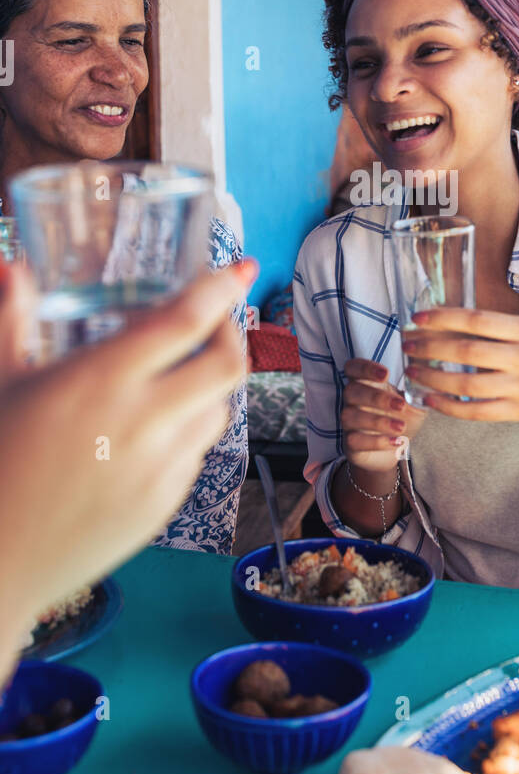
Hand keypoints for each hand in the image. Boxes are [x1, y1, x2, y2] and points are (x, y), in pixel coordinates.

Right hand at [0, 259, 254, 643]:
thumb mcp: (0, 381)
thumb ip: (11, 318)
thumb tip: (10, 268)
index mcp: (101, 381)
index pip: (185, 322)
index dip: (220, 290)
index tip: (240, 270)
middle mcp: (143, 422)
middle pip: (227, 366)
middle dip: (231, 334)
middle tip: (216, 321)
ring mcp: (161, 468)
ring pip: (218, 411)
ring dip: (208, 385)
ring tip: (177, 376)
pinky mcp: (167, 505)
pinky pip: (197, 454)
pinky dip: (187, 431)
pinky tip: (151, 429)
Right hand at [341, 358, 425, 471]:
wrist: (398, 448)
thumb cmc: (403, 418)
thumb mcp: (415, 402)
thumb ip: (419, 390)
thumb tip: (428, 378)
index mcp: (366, 383)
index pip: (353, 368)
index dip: (364, 368)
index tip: (386, 374)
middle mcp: (353, 401)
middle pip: (351, 391)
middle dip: (376, 397)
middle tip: (401, 405)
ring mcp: (349, 422)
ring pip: (350, 416)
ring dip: (377, 421)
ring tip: (401, 427)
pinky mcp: (351, 444)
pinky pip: (354, 440)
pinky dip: (376, 441)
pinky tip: (396, 441)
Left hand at [401, 307, 518, 421]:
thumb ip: (493, 328)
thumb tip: (442, 322)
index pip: (477, 320)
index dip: (443, 318)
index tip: (417, 318)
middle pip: (467, 352)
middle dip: (430, 348)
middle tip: (407, 345)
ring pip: (467, 385)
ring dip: (433, 378)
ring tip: (413, 371)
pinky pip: (476, 412)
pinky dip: (448, 406)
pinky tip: (430, 399)